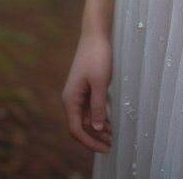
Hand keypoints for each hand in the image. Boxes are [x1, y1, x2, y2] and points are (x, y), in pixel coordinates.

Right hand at [61, 30, 113, 154]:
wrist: (96, 34)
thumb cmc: (97, 56)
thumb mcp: (100, 83)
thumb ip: (98, 106)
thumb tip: (96, 129)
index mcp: (70, 99)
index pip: (76, 129)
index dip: (89, 142)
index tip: (104, 148)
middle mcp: (71, 99)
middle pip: (80, 126)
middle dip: (94, 137)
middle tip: (111, 144)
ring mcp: (78, 94)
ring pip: (85, 118)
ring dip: (97, 128)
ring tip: (112, 135)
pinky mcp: (85, 88)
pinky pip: (89, 108)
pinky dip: (98, 116)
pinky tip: (108, 121)